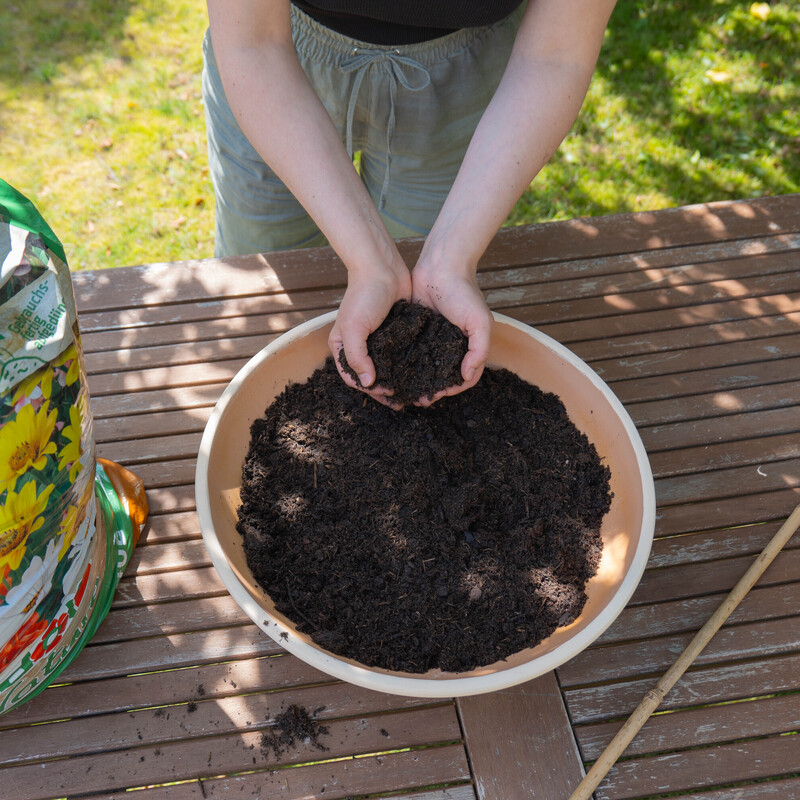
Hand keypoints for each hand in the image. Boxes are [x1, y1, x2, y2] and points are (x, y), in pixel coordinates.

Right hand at [329, 259, 411, 406]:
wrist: (382, 268)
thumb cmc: (363, 296)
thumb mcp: (353, 328)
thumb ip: (357, 357)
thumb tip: (368, 383)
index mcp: (342, 346)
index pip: (353, 377)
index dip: (369, 390)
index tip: (388, 394)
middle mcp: (359, 346)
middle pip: (370, 377)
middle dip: (385, 391)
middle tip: (403, 401)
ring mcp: (378, 340)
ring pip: (387, 368)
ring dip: (398, 381)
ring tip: (413, 391)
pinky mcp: (395, 333)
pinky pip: (400, 354)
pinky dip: (408, 365)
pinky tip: (420, 373)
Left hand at [411, 261, 492, 405]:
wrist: (442, 265)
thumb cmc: (465, 292)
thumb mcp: (480, 322)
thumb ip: (479, 350)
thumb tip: (467, 375)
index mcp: (469, 345)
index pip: (465, 377)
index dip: (453, 389)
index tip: (436, 395)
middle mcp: (452, 344)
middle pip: (443, 374)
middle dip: (432, 388)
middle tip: (417, 398)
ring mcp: (434, 336)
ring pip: (427, 364)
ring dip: (418, 378)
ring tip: (404, 389)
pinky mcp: (417, 328)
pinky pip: (413, 349)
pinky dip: (406, 360)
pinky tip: (395, 369)